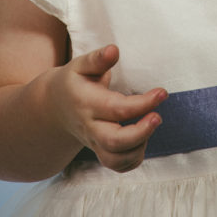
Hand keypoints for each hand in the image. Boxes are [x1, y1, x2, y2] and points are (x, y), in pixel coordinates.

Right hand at [46, 44, 166, 171]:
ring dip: (139, 147)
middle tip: (158, 116)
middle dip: (141, 133)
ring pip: (116, 159)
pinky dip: (134, 158)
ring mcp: (94, 143)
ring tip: (149, 123)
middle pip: (115, 142)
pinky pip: (118, 165)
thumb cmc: (74, 81)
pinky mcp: (100, 152)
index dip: (143, 103)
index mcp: (87, 103)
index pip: (117, 109)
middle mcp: (90, 127)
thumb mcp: (80, 65)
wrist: (54, 107)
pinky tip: (142, 138)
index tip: (162, 92)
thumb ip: (98, 59)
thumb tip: (114, 50)